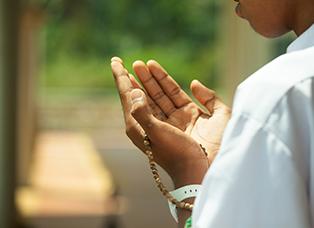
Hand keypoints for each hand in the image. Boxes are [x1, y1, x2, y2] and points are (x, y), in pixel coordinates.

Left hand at [111, 57, 230, 184]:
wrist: (199, 169)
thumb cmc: (177, 153)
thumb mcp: (155, 134)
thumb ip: (142, 113)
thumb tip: (134, 92)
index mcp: (140, 127)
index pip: (127, 96)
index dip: (120, 78)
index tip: (114, 62)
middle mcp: (152, 122)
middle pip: (139, 94)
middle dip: (132, 77)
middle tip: (122, 62)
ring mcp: (168, 119)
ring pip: (155, 94)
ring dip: (148, 79)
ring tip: (140, 64)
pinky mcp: (184, 117)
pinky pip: (171, 96)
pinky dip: (165, 84)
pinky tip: (160, 77)